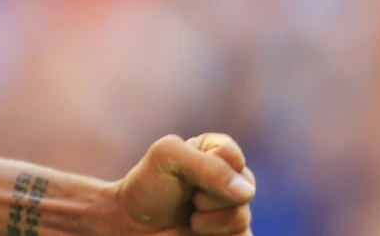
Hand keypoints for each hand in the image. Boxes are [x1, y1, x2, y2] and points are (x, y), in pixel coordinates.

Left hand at [93, 134, 254, 235]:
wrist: (132, 227)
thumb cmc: (147, 187)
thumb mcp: (168, 157)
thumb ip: (209, 166)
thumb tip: (247, 191)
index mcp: (217, 152)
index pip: (233, 157)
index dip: (209, 168)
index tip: (184, 173)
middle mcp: (230, 180)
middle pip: (245, 189)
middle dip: (209, 197)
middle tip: (187, 199)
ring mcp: (233, 210)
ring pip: (242, 218)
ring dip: (209, 222)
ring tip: (190, 219)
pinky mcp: (232, 235)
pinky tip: (199, 233)